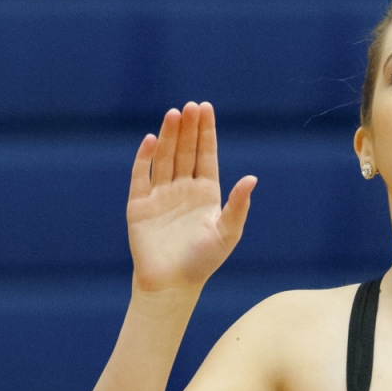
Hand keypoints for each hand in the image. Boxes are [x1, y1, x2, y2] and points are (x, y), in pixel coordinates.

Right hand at [127, 102, 256, 293]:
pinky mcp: (139, 204)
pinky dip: (145, 158)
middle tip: (191, 106)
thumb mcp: (227, 233)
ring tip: (174, 114)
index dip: (206, 133)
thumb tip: (252, 178)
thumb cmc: (204, 261)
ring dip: (169, 136)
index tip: (206, 109)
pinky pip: (141, 176)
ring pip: (165, 158)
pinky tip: (152, 140)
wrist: (172, 284)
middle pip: (185, 151)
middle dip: (188, 128)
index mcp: (206, 193)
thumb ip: (238, 205)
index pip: (206, 155)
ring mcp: (160, 195)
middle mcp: (183, 189)